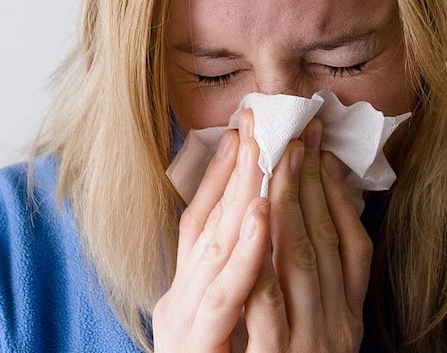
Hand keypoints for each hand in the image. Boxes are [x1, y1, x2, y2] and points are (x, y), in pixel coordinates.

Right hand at [153, 111, 270, 351]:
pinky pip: (231, 295)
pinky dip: (247, 251)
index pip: (199, 220)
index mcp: (187, 291)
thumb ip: (230, 281)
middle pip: (208, 222)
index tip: (242, 129)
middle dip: (237, 167)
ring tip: (263, 146)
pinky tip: (264, 213)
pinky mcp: (201, 343)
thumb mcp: (217, 320)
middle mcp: (182, 300)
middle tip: (259, 115)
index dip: (219, 172)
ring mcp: (190, 321)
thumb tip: (251, 231)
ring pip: (217, 246)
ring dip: (243, 192)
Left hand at [243, 118, 372, 351]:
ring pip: (300, 260)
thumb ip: (325, 284)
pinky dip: (260, 256)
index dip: (332, 192)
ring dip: (286, 204)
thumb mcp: (320, 332)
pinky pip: (266, 303)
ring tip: (275, 154)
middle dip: (307, 182)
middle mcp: (337, 327)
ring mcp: (310, 343)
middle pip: (324, 241)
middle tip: (294, 130)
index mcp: (347, 317)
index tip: (317, 147)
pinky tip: (254, 217)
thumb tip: (320, 219)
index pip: (349, 244)